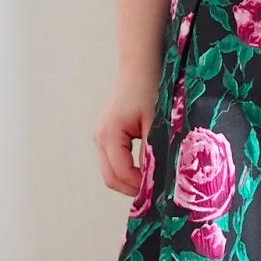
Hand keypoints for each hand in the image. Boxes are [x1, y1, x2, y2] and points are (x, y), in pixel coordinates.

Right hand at [94, 67, 161, 195]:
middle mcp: (100, 139)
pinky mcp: (107, 137)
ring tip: (154, 183)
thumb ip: (154, 150)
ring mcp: (101, 139)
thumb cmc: (148, 89)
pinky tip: (147, 170)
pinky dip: (128, 172)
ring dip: (130, 181)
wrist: (139, 68)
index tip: (160, 188)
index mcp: (110, 135)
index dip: (140, 186)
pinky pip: (114, 163)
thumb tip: (158, 178)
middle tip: (157, 192)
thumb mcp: (155, 122)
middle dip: (133, 189)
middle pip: (111, 178)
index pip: (121, 173)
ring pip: (111, 173)